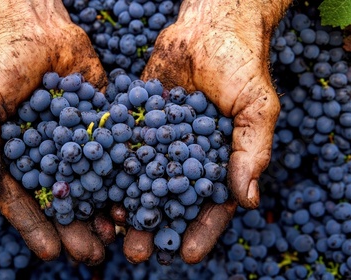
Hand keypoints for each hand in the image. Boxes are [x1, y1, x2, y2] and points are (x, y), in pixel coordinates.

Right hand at [0, 0, 110, 264]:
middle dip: (76, 228)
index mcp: (15, 158)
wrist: (33, 24)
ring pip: (92, 182)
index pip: (24, 200)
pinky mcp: (101, 122)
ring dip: (103, 209)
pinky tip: (136, 193)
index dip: (35, 227)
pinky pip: (113, 152)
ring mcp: (77, 140)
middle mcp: (48, 155)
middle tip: (92, 254)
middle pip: (63, 198)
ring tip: (116, 234)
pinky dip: (124, 173)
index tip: (50, 252)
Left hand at [124, 0, 291, 263]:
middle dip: (153, 226)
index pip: (211, 205)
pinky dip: (108, 168)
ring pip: (139, 179)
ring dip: (125, 205)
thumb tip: (247, 200)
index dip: (201, 231)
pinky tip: (93, 186)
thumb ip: (252, 151)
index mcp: (217, 161)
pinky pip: (120, 148)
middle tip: (137, 251)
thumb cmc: (241, 65)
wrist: (208, 26)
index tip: (188, 254)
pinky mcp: (134, 120)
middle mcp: (184, 156)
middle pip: (168, 200)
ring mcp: (156, 140)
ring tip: (110, 228)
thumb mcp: (257, 108)